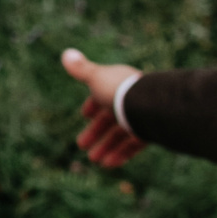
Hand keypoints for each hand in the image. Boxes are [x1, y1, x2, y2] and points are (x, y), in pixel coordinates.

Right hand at [61, 48, 145, 168]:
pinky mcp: (150, 132)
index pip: (105, 95)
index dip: (94, 105)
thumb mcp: (95, 78)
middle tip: (81, 145)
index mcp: (119, 86)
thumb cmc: (119, 90)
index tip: (84, 115)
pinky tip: (109, 164)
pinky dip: (121, 154)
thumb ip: (80, 69)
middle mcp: (132, 100)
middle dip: (96, 132)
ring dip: (106, 147)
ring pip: (121, 134)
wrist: (148, 105)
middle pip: (111, 118)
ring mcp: (142, 117)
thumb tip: (66, 53)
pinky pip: (134, 145)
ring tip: (94, 160)